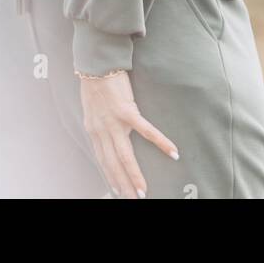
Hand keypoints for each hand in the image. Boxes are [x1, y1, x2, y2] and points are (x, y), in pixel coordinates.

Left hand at [79, 69, 178, 197]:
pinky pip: (146, 131)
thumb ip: (98, 124)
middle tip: (132, 199)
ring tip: (143, 192)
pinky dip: (160, 142)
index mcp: (94, 130)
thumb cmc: (94, 83)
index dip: (110, 176)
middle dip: (122, 184)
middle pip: (113, 164)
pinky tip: (172, 152)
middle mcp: (102, 130)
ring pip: (125, 156)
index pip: (103, 160)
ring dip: (134, 176)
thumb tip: (106, 136)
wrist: (96, 63)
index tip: (117, 190)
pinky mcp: (127, 110)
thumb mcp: (91, 109)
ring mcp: (114, 122)